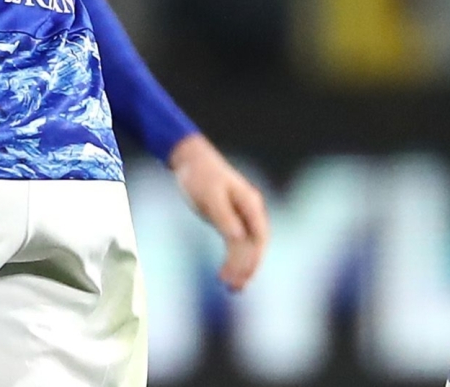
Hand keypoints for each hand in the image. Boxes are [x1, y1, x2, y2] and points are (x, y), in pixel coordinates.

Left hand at [167, 133, 269, 289]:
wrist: (190, 159)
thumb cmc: (199, 175)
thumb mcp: (210, 196)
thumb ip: (224, 217)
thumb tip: (238, 238)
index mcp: (250, 203)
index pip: (259, 236)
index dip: (253, 258)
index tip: (242, 275)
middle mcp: (251, 210)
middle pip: (256, 245)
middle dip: (248, 268)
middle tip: (235, 288)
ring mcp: (243, 215)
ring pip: (247, 247)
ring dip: (241, 268)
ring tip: (232, 289)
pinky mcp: (231, 220)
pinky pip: (237, 244)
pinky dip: (233, 260)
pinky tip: (226, 274)